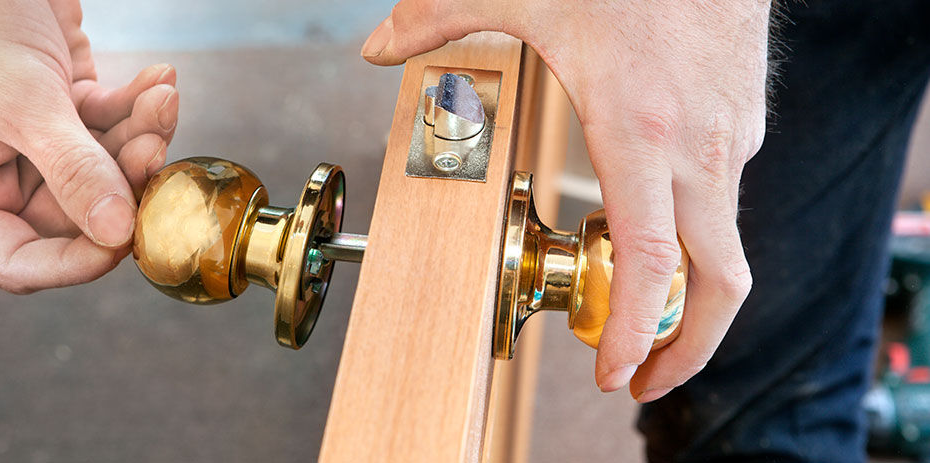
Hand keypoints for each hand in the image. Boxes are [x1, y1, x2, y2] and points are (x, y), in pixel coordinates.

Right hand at [0, 0, 177, 292]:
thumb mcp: (20, 99)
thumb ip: (70, 168)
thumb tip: (115, 233)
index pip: (19, 258)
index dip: (74, 261)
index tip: (127, 239)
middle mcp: (1, 172)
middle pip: (81, 212)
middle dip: (126, 182)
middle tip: (154, 151)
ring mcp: (40, 141)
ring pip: (109, 167)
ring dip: (144, 137)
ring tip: (161, 101)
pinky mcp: (70, 107)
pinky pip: (115, 123)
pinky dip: (141, 106)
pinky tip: (159, 79)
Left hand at [362, 0, 768, 400]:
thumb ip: (442, 19)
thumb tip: (379, 44)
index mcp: (641, 131)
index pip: (651, 263)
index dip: (636, 332)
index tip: (617, 373)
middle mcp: (697, 149)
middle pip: (718, 282)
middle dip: (686, 347)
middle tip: (642, 377)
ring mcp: (731, 141)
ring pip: (723, 245)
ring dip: (687, 294)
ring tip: (636, 313)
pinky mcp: (744, 126)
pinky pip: (723, 202)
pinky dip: (695, 238)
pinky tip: (654, 227)